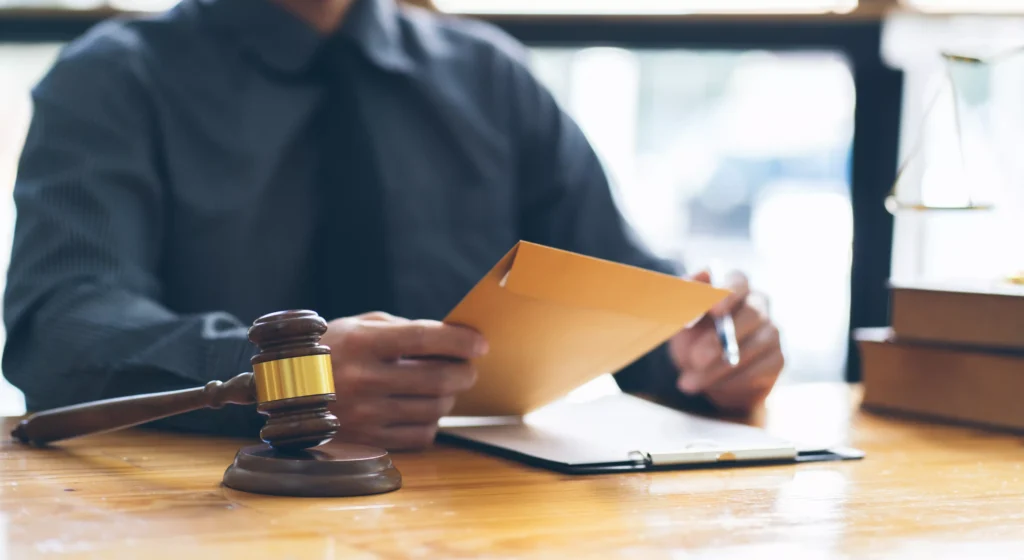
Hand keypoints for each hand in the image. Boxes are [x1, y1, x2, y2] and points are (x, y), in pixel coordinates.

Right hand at [320, 312, 487, 449]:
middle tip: (469, 368)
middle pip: (437, 378)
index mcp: (361, 342)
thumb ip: (404, 329)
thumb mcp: (360, 326)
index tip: (480, 343)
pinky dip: (431, 422)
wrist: (284, 389)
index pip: (424, 338)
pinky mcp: (366, 440)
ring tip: (444, 387)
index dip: (459, 340)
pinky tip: (423, 410)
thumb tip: (454, 338)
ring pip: (433, 408)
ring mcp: (364, 414)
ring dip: (449, 397)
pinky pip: (419, 435)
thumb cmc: (332, 350)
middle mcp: (362, 379)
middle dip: (464, 372)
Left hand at [668, 271, 782, 412]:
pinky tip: (711, 388)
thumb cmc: (691, 335)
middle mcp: (758, 304)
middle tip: (696, 358)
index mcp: (733, 287)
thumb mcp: (680, 319)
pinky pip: (760, 370)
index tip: (715, 310)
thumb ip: (683, 300)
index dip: (728, 294)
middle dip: (721, 339)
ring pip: (754, 346)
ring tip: (690, 381)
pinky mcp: (777, 359)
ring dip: (719, 367)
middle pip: (752, 314)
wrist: (704, 373)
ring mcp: (771, 331)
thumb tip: (691, 286)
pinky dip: (732, 381)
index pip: (738, 280)